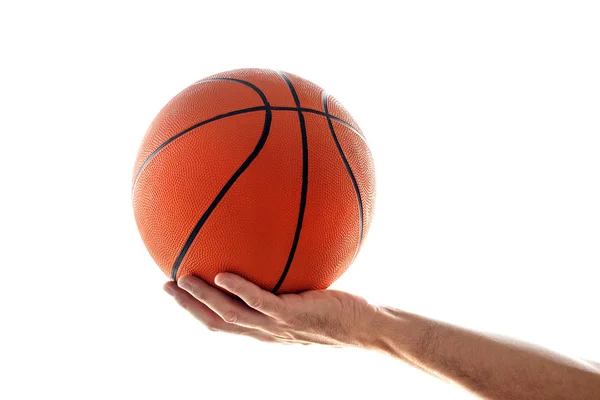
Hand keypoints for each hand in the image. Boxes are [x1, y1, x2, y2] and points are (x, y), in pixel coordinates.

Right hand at [163, 273, 379, 347]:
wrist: (367, 329)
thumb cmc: (340, 311)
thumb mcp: (307, 296)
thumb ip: (287, 282)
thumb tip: (278, 250)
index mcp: (264, 329)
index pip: (222, 324)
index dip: (196, 311)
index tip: (177, 290)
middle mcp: (266, 332)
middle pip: (216, 323)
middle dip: (188, 307)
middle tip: (165, 285)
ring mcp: (279, 326)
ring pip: (230, 316)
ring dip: (202, 300)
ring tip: (181, 279)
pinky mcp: (294, 316)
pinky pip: (260, 303)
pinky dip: (238, 291)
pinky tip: (221, 275)